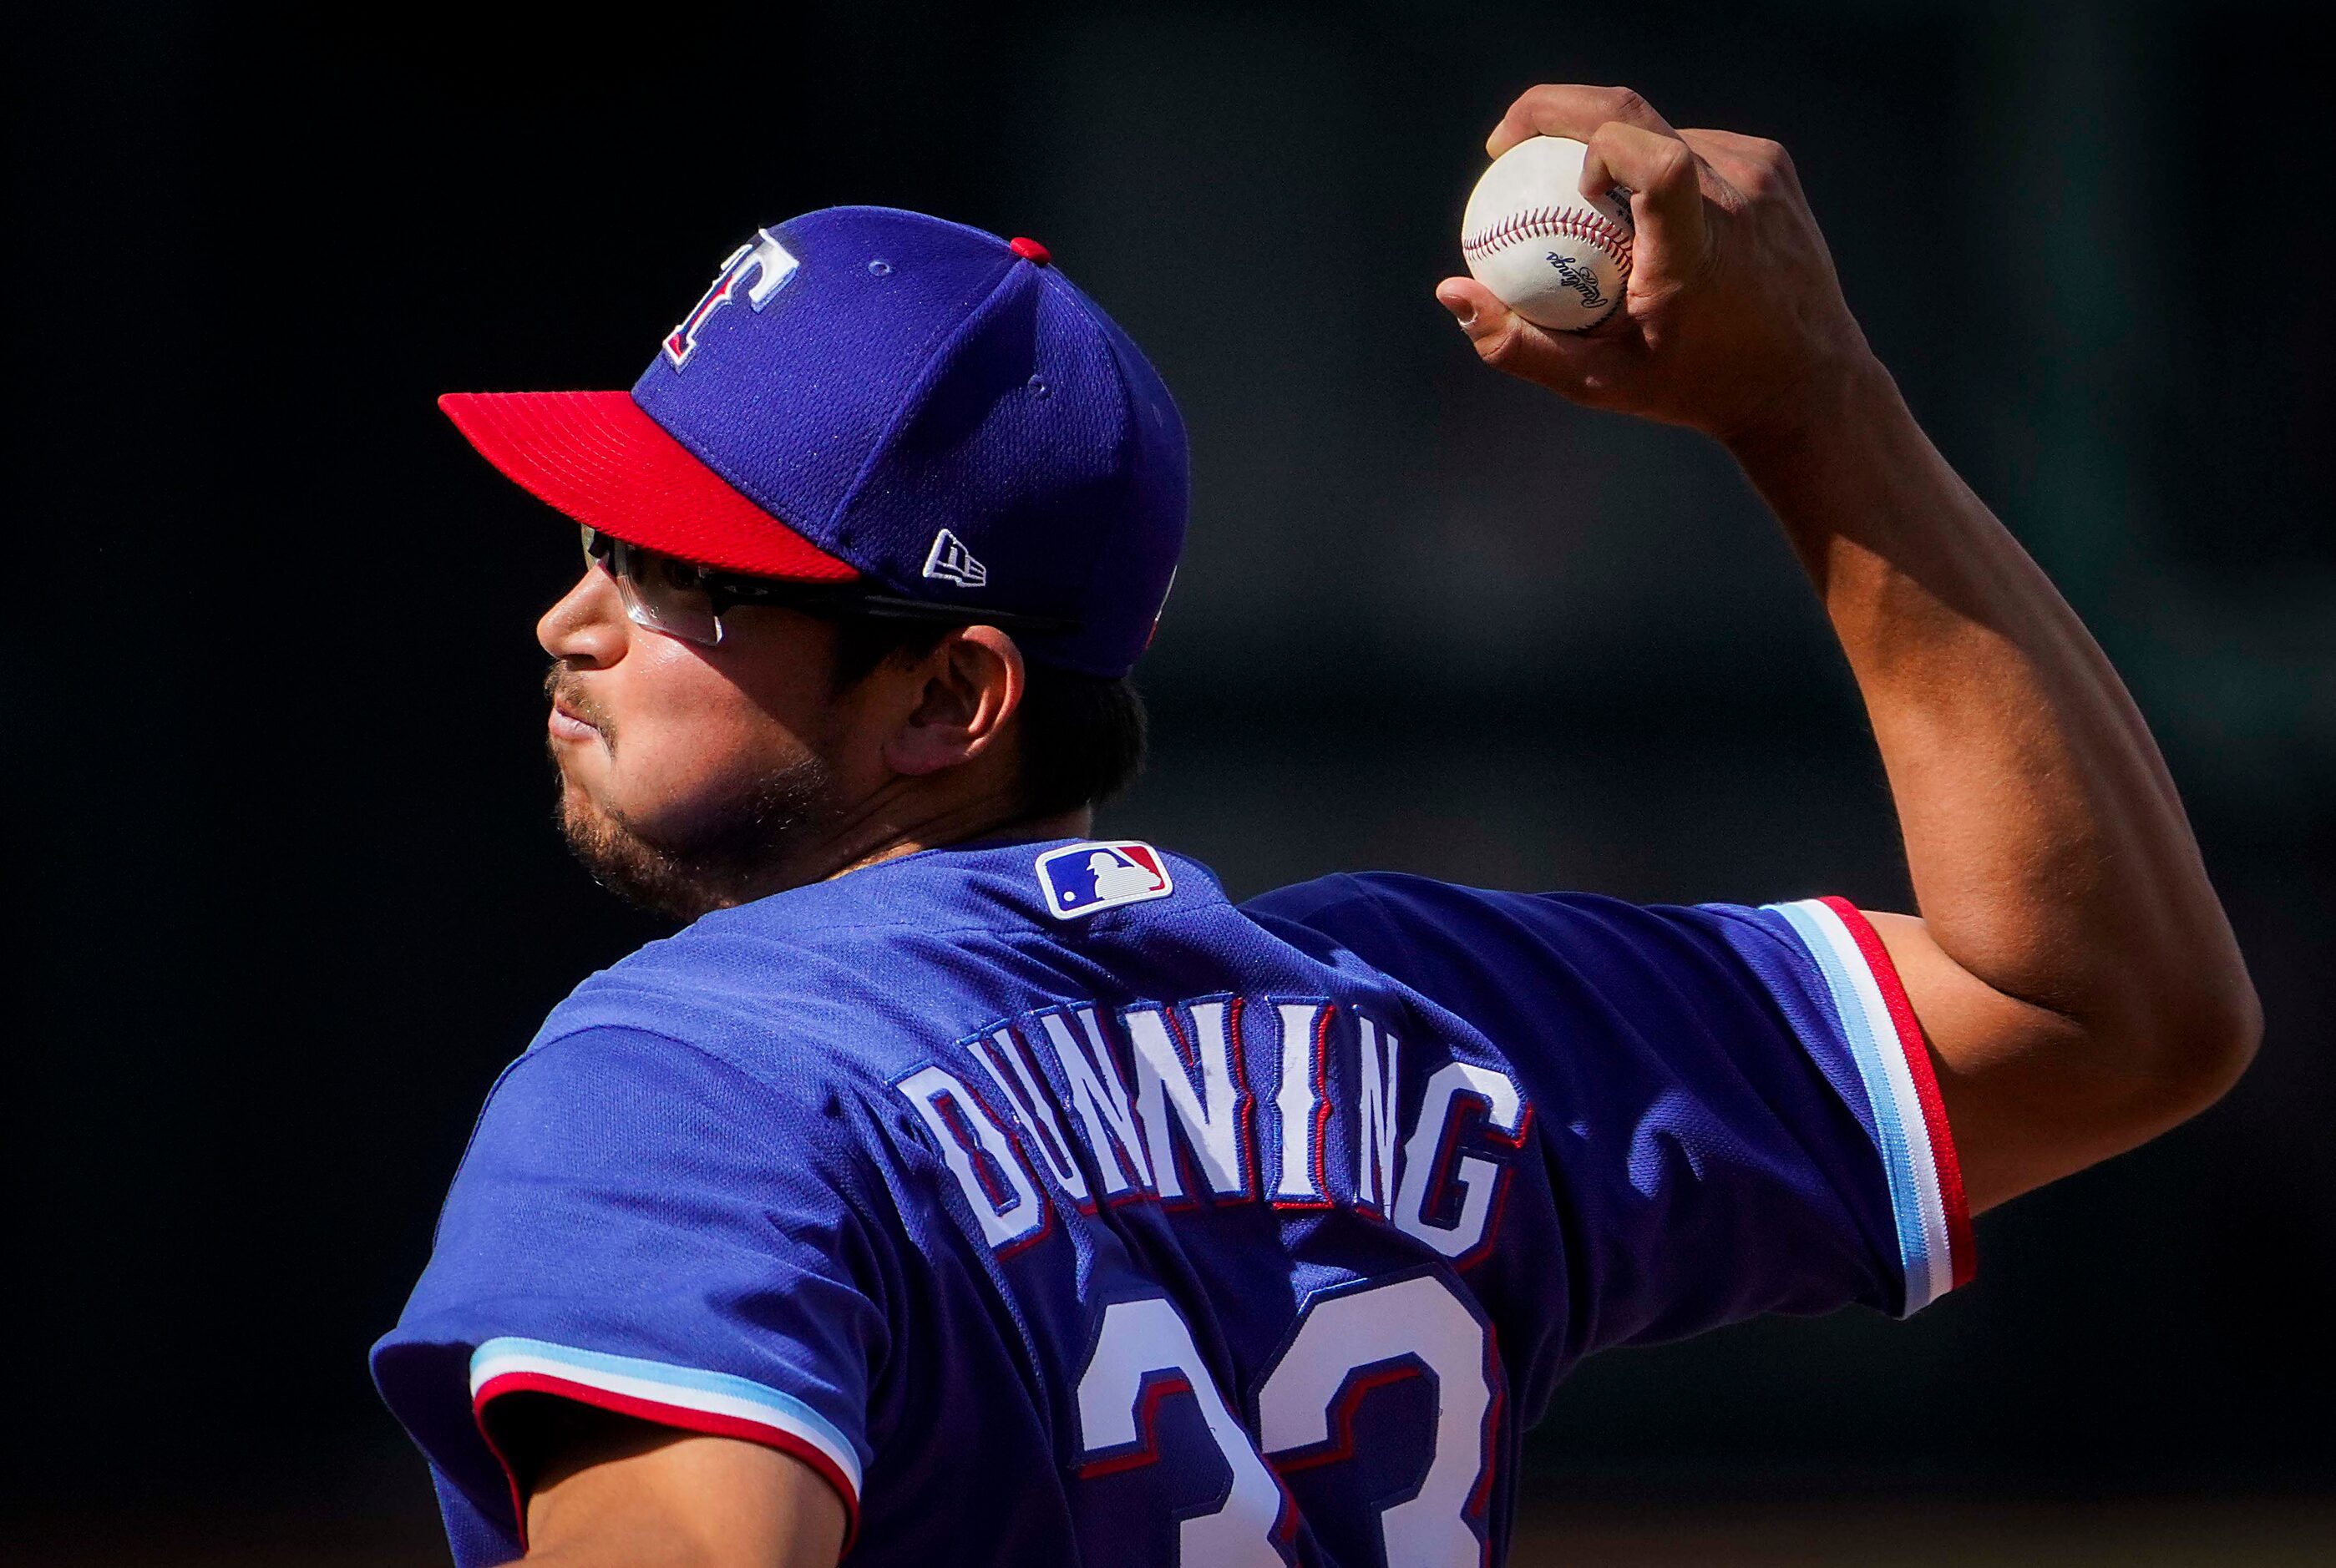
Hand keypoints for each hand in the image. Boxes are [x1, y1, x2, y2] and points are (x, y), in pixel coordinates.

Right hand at [1437, 85, 1875, 450]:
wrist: (1806, 381)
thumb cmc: (1694, 388)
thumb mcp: (1598, 383)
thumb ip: (1516, 344)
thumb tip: (1451, 292)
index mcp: (1695, 252)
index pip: (1655, 160)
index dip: (1599, 144)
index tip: (1563, 180)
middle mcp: (1734, 199)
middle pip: (1634, 112)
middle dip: (1554, 109)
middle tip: (1507, 142)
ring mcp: (1759, 172)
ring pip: (1657, 125)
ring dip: (1608, 149)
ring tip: (1584, 203)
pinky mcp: (1772, 162)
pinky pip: (1690, 140)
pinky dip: (1653, 162)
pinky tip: (1643, 210)